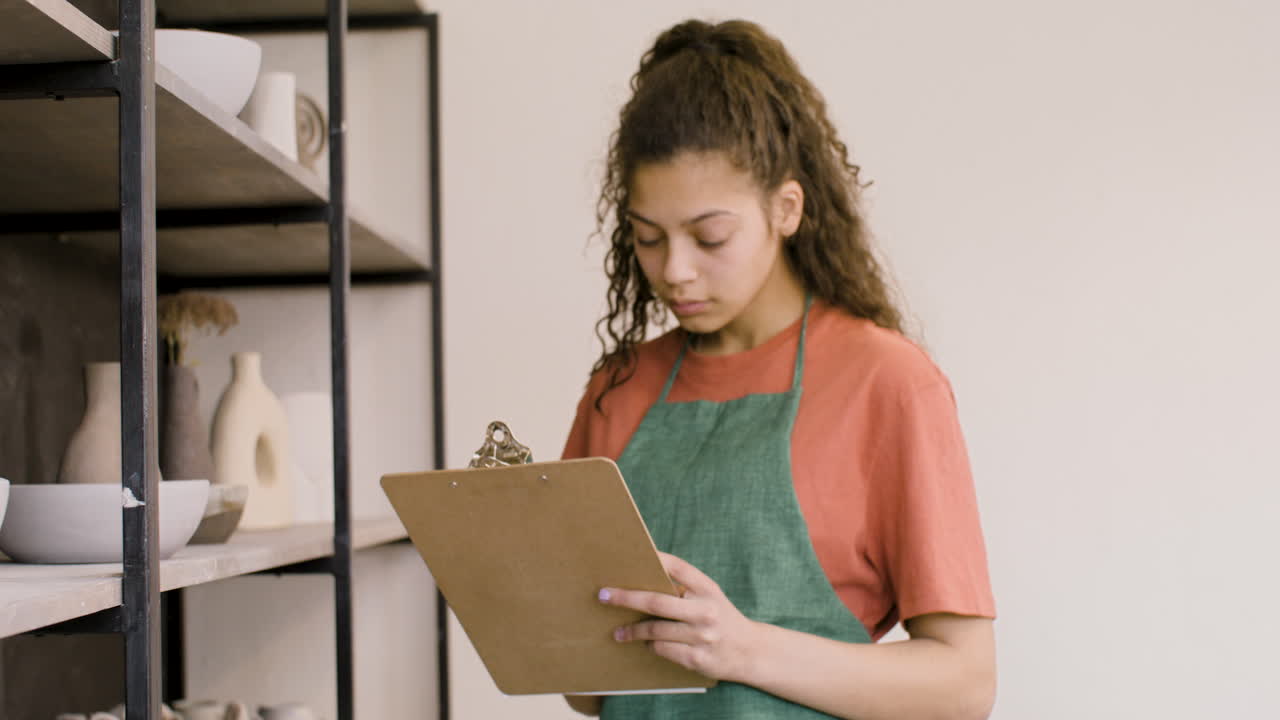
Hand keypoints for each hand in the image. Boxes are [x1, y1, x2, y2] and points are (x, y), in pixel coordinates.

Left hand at [598, 551, 762, 682]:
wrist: (751, 651)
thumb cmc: (720, 617)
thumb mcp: (710, 596)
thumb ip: (683, 587)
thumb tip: (641, 578)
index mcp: (708, 588)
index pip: (677, 567)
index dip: (653, 559)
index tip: (629, 554)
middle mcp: (706, 610)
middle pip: (657, 602)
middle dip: (625, 598)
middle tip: (603, 596)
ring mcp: (702, 636)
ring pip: (655, 630)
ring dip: (632, 630)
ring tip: (618, 632)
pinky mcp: (697, 658)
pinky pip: (662, 650)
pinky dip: (650, 646)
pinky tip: (645, 645)